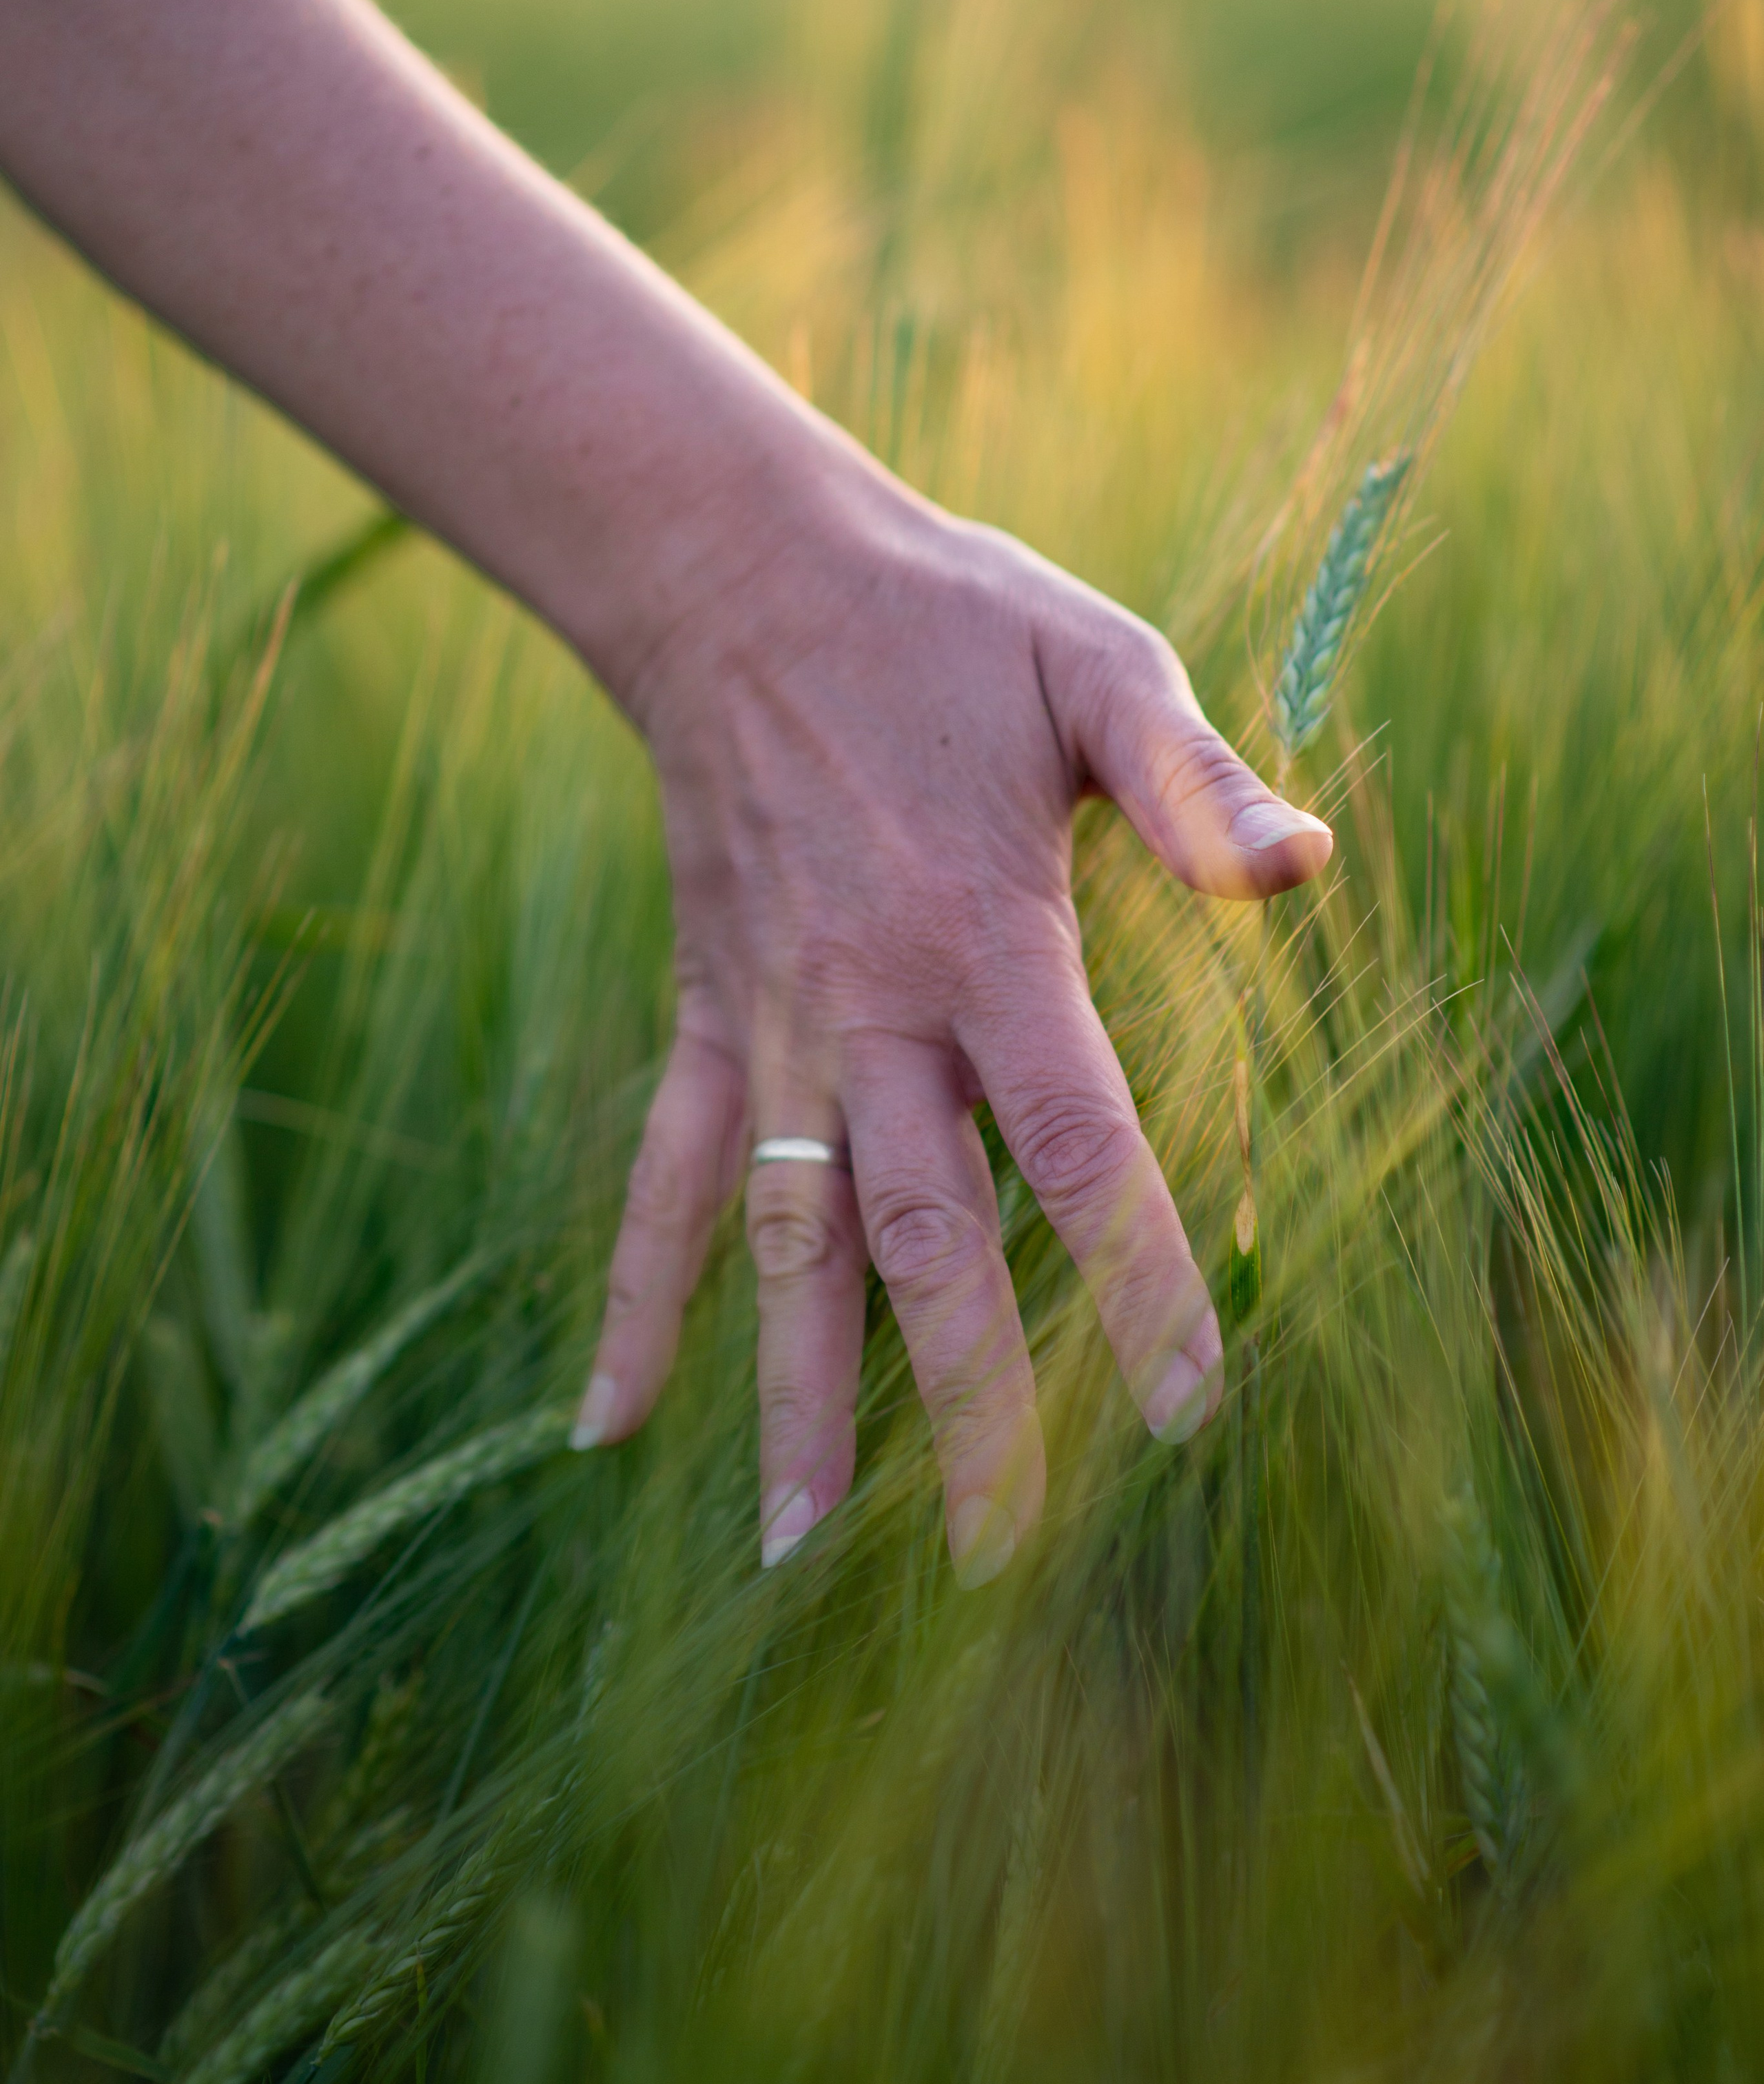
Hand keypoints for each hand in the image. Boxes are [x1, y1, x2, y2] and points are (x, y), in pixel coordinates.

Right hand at [573, 470, 1330, 1584]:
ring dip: (791, 1393)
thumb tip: (1304, 869)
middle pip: (924, 1234)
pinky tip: (603, 1423)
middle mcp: (866, 1004)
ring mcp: (772, 1023)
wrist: (740, 579)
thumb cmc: (943, 622)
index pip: (1074, 1137)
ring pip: (785, 1238)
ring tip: (796, 1552)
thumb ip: (1191, 778)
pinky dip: (632, 1298)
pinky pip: (662, 1173)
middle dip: (969, 1399)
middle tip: (1004, 1554)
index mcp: (980, 932)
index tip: (1190, 1404)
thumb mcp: (1094, 662)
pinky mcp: (708, 1015)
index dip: (1136, 1275)